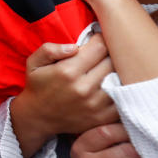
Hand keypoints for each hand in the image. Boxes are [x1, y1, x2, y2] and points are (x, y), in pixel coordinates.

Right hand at [10, 35, 118, 157]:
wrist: (39, 117)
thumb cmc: (38, 86)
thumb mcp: (34, 63)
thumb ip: (50, 50)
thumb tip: (74, 47)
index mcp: (67, 71)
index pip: (99, 48)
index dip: (100, 40)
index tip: (97, 40)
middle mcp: (83, 88)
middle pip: (112, 62)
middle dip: (109, 54)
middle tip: (102, 54)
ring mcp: (95, 104)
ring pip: (120, 79)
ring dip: (117, 72)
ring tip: (108, 69)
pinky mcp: (102, 118)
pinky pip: (122, 99)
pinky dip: (121, 90)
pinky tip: (113, 85)